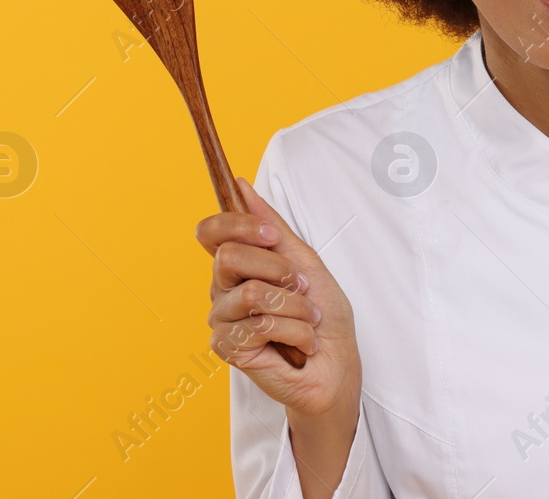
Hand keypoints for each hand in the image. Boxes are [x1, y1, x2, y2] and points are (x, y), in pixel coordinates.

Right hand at [196, 177, 361, 419]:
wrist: (337, 364)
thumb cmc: (323, 315)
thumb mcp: (305, 261)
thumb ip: (272, 226)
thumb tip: (241, 184)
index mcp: (237, 266)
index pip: (210, 232)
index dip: (238, 225)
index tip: (272, 236)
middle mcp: (222, 290)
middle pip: (228, 257)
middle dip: (278, 270)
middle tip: (301, 288)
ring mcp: (222, 320)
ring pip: (251, 293)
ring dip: (295, 306)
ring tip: (308, 320)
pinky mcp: (228, 349)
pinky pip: (260, 326)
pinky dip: (295, 332)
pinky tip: (300, 344)